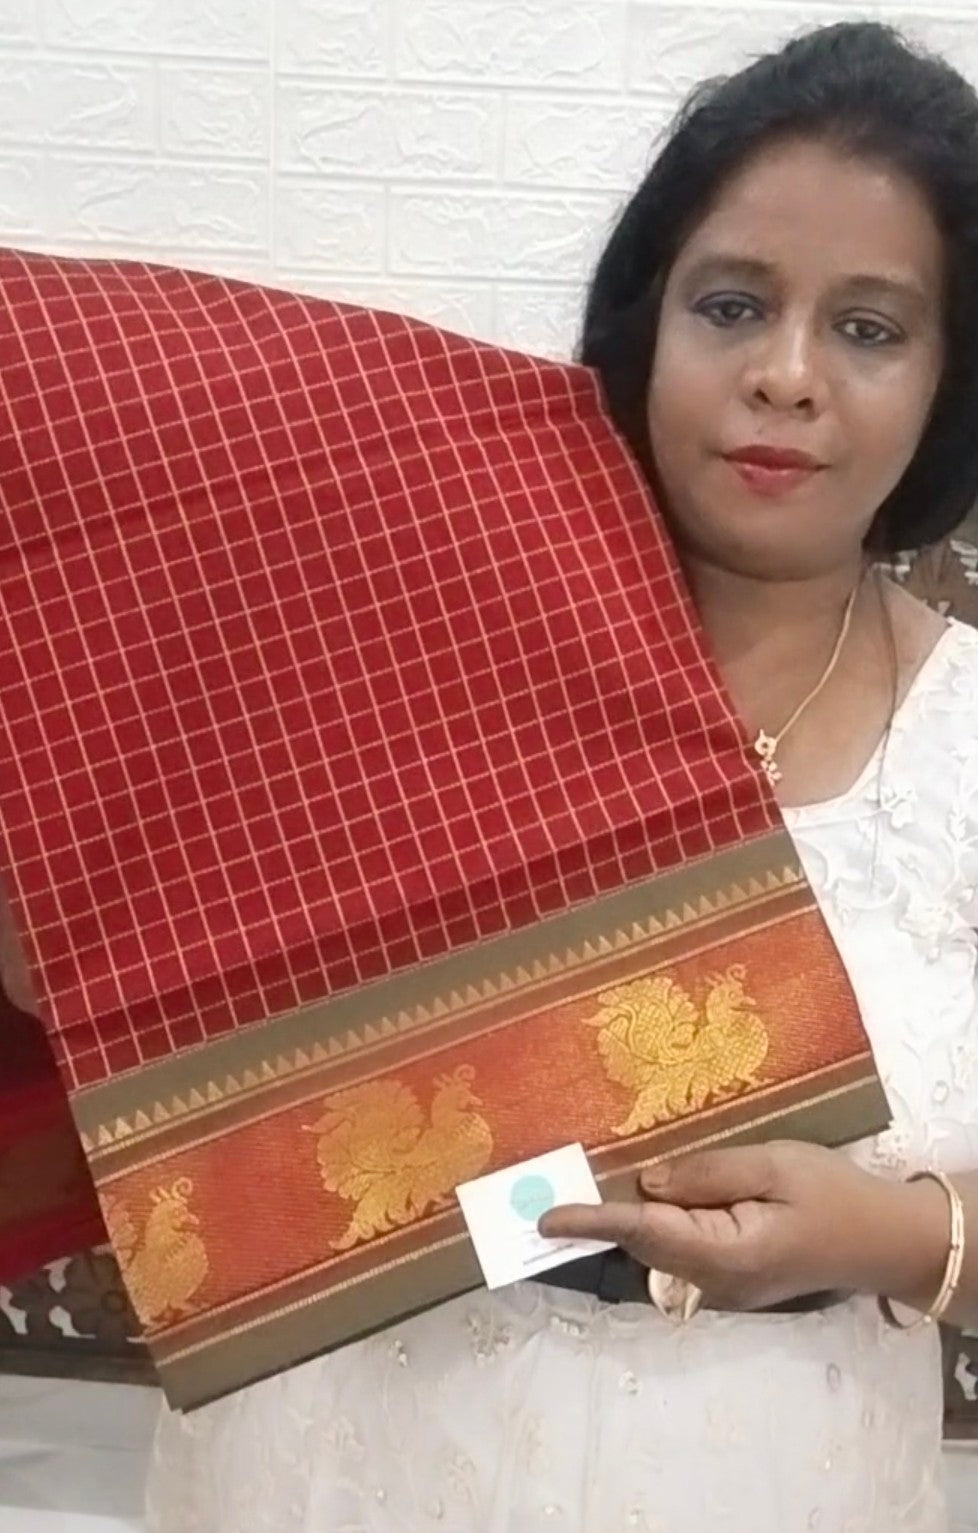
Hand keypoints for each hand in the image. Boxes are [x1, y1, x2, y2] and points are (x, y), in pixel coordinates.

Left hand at [539, 1141, 947, 1311]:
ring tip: (598, 1178)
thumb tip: (647, 1182)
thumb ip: (707, 1173)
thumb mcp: (775, 1166)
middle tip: (557, 1183)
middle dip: (603, 1215)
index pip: (644, 1233)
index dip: (591, 1222)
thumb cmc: (834, 1196)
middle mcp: (714, 1280)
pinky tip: (660, 1190)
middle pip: (646, 1242)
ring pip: (663, 1244)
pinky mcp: (732, 1275)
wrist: (883, 1240)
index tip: (545, 1220)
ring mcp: (722, 1284)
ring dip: (634, 1215)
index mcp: (724, 1253)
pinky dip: (664, 1220)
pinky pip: (685, 1246)